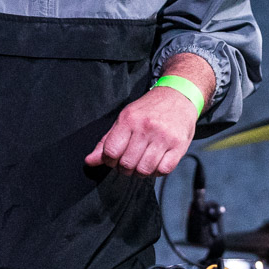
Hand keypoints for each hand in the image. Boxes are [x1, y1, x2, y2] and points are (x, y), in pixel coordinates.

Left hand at [84, 87, 198, 175]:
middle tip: (130, 162)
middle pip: (127, 164)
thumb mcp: (125, 119)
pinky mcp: (179, 145)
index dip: (110, 161)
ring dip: (141, 172)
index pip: (111, 152)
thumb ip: (107, 141)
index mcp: (129, 120)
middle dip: (125, 168)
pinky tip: (156, 162)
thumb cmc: (148, 110)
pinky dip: (157, 171)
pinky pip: (163, 170)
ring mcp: (164, 137)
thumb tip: (89, 161)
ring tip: (142, 162)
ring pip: (145, 170)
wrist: (179, 96)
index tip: (115, 158)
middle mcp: (146, 128)